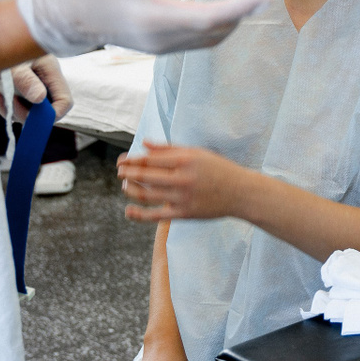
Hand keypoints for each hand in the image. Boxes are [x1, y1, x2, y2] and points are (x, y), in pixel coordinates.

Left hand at [8, 56, 71, 120]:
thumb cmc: (2, 47)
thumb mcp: (13, 65)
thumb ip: (26, 80)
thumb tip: (40, 98)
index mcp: (50, 72)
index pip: (64, 101)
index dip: (53, 114)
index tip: (33, 118)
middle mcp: (44, 81)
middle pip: (46, 109)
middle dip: (27, 113)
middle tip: (10, 105)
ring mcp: (32, 86)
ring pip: (29, 111)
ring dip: (12, 109)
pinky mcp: (19, 90)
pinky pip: (16, 108)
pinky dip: (4, 106)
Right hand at [16, 0, 273, 57]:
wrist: (66, 19)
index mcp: (153, 23)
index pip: (207, 19)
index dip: (238, 8)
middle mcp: (164, 40)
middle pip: (218, 27)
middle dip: (246, 3)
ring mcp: (165, 45)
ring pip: (214, 34)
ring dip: (238, 11)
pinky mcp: (165, 42)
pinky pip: (205, 35)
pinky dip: (225, 18)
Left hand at [118, 146, 248, 222]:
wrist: (240, 193)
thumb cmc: (217, 169)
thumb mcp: (196, 153)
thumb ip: (169, 149)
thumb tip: (144, 144)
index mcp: (185, 160)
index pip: (149, 159)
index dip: (131, 160)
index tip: (121, 160)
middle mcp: (182, 178)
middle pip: (145, 176)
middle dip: (127, 173)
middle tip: (119, 171)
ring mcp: (182, 198)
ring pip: (146, 195)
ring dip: (131, 189)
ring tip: (125, 185)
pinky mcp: (184, 214)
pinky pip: (155, 216)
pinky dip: (139, 214)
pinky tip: (128, 210)